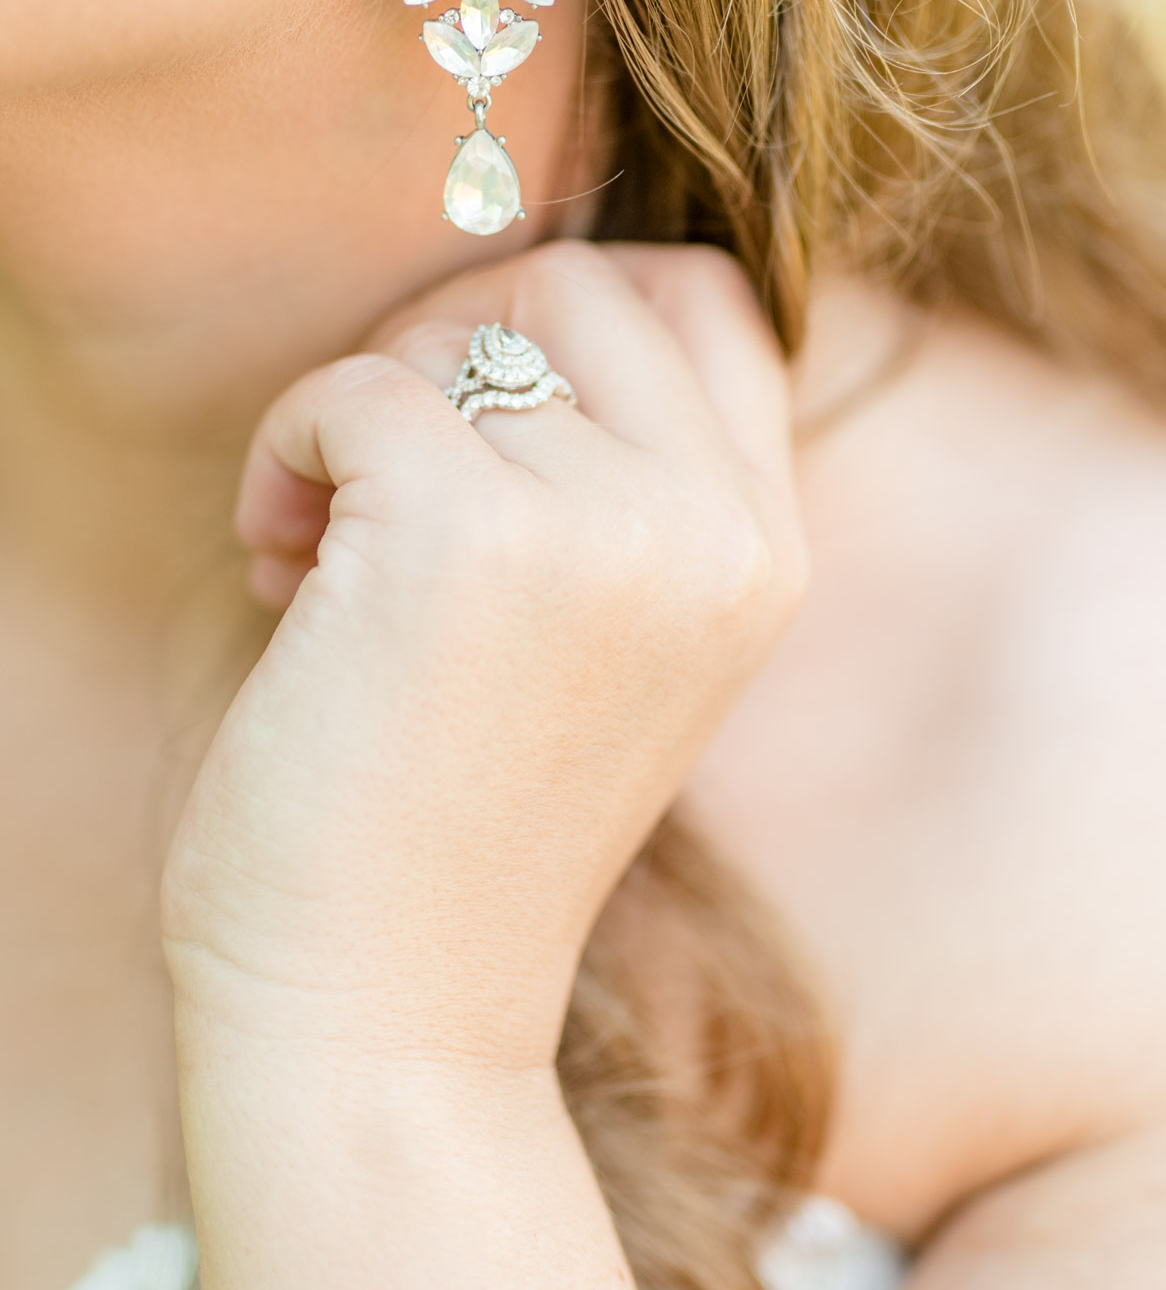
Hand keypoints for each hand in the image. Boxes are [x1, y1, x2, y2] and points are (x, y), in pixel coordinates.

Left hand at [161, 240, 805, 1070]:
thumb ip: (622, 481)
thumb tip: (504, 309)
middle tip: (384, 455)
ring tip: (319, 536)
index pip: (711, 301)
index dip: (576, 308)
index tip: (483, 391)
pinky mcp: (468, 532)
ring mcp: (607, 524)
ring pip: (455, 329)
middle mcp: (716, 525)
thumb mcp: (619, 637)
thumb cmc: (471, 818)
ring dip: (361, 407)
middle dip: (454, 332)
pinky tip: (274, 556)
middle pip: (584, 279)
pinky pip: (352, 392)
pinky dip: (287, 448)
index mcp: (767, 547)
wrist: (391, 1010)